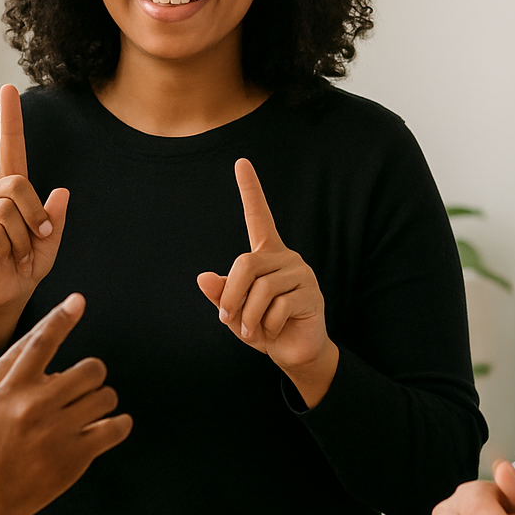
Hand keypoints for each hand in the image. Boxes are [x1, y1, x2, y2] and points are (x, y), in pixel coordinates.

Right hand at [0, 84, 68, 344]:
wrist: (7, 292)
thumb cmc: (28, 263)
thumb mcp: (51, 241)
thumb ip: (56, 218)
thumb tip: (61, 191)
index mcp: (11, 189)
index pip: (11, 147)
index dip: (10, 119)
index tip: (8, 88)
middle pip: (18, 185)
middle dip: (36, 216)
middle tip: (38, 239)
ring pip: (7, 212)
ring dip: (23, 239)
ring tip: (19, 254)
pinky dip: (8, 249)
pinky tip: (3, 258)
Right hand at [0, 293, 132, 514]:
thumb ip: (18, 369)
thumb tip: (46, 333)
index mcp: (12, 389)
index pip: (40, 344)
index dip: (60, 319)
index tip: (78, 300)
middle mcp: (34, 407)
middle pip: (89, 369)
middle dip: (95, 375)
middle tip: (91, 384)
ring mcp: (55, 433)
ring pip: (105, 397)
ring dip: (105, 400)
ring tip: (96, 409)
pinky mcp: (75, 457)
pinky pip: (113, 428)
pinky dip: (119, 425)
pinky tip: (113, 425)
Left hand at [196, 157, 337, 407]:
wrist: (293, 352)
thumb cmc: (262, 327)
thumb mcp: (234, 312)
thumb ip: (220, 294)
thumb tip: (203, 277)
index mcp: (266, 255)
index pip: (259, 216)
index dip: (250, 190)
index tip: (241, 162)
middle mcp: (285, 257)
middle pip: (245, 264)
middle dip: (231, 296)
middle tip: (227, 319)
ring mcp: (301, 273)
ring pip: (262, 289)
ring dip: (248, 316)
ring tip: (252, 331)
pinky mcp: (311, 293)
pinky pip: (278, 306)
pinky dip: (267, 324)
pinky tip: (274, 330)